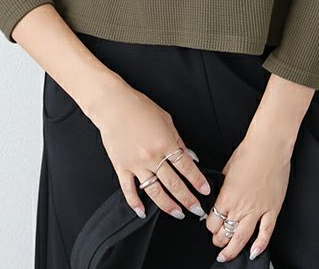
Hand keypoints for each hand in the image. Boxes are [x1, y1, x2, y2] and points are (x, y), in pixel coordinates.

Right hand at [89, 79, 212, 219]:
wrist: (113, 105)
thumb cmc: (140, 107)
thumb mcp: (166, 120)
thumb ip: (178, 140)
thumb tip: (189, 157)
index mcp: (165, 143)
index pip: (186, 167)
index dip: (197, 181)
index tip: (204, 191)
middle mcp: (152, 157)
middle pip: (174, 184)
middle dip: (188, 199)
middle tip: (196, 210)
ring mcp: (136, 164)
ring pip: (155, 191)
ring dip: (168, 205)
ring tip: (178, 213)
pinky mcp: (121, 167)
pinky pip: (129, 190)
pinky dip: (135, 203)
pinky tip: (142, 211)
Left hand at [204, 128, 294, 262]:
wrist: (268, 147)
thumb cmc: (248, 152)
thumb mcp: (227, 168)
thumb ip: (223, 184)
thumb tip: (220, 191)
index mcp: (226, 196)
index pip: (213, 221)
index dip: (210, 226)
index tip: (211, 226)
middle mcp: (240, 207)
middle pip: (225, 234)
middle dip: (219, 241)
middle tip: (218, 244)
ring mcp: (257, 210)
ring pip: (242, 238)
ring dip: (233, 250)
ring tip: (228, 255)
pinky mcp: (272, 210)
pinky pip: (266, 233)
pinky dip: (260, 245)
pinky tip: (254, 252)